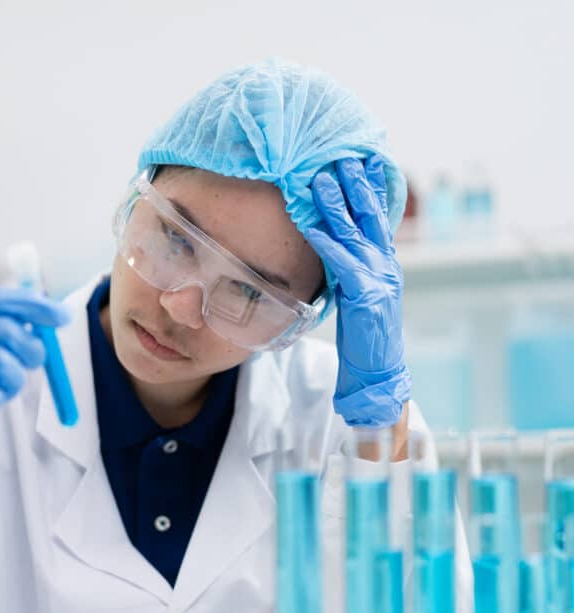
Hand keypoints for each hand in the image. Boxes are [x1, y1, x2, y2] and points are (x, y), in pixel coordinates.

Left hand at [304, 155, 411, 427]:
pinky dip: (327, 241)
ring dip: (337, 205)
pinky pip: (343, 262)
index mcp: (384, 263)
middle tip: (340, 155)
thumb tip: (331, 242)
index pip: (376, 218)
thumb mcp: (358, 292)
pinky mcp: (366, 296)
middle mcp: (385, 265)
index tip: (361, 160)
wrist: (379, 372)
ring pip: (355, 233)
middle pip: (369, 216)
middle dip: (355, 184)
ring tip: (320, 179)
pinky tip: (313, 224)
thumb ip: (350, 266)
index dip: (369, 188)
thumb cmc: (364, 334)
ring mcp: (379, 279)